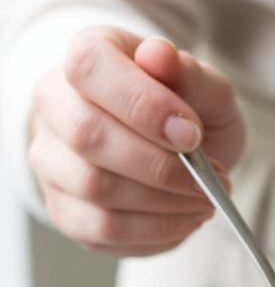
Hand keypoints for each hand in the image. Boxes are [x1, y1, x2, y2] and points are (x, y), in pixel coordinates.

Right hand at [29, 28, 244, 254]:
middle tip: (210, 181)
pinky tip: (185, 219)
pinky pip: (102, 230)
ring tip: (204, 201)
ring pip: (95, 188)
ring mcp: (51, 161)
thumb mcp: (204, 88)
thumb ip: (189, 73)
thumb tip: (159, 55)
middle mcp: (54, 105)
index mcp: (86, 57)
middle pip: (88, 136)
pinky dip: (155, 231)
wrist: (172, 151)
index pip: (89, 66)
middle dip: (160, 166)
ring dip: (164, 204)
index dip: (144, 104)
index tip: (191, 135)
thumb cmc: (185, 112)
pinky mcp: (65, 210)